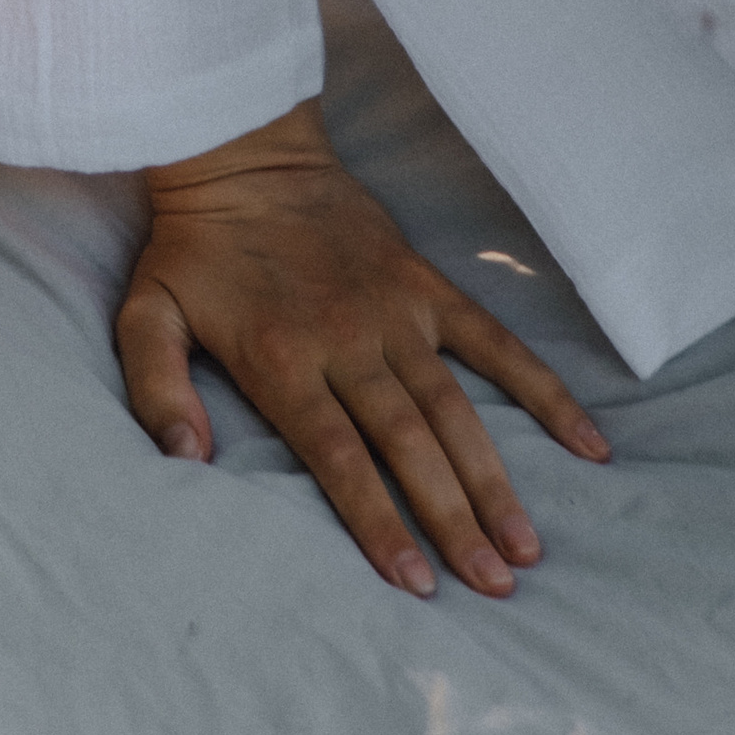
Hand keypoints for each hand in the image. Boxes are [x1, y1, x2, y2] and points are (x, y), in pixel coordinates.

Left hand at [116, 100, 608, 597]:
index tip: (416, 584)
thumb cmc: (194, 244)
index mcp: (284, 357)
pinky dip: (544, 390)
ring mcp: (396, 310)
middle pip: (409, 442)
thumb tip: (184, 459)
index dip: (379, 521)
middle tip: (492, 586)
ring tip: (526, 546)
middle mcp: (348, 338)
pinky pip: (496, 342)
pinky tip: (587, 443)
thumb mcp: (147, 311)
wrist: (242, 148)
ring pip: (456, 407)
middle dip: (452, 519)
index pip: (339, 456)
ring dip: (493, 478)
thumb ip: (157, 388)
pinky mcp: (427, 284)